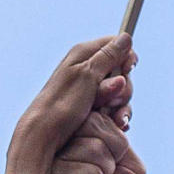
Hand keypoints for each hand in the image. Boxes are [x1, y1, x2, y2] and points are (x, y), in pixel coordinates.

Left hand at [5, 36, 134, 173]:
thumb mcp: (87, 75)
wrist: (45, 135)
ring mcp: (90, 90)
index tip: (128, 69)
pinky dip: (117, 116)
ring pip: (120, 93)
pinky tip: (115, 123)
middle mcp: (87, 70)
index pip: (116, 45)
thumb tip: (126, 37)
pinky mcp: (92, 108)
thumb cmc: (62, 104)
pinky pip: (114, 108)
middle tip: (111, 99)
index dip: (126, 57)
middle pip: (121, 71)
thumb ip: (108, 56)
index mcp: (84, 55)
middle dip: (123, 87)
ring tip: (112, 117)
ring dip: (121, 105)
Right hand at [52, 113, 145, 173]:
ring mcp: (54, 154)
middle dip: (115, 150)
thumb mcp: (129, 167)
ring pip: (95, 147)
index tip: (123, 134)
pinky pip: (89, 170)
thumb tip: (118, 119)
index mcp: (79, 130)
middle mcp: (63, 137)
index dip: (117, 119)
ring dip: (106, 172)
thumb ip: (125, 142)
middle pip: (98, 122)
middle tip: (108, 171)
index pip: (99, 106)